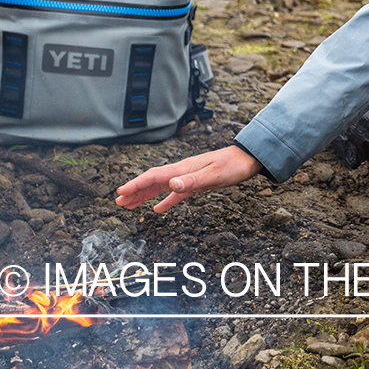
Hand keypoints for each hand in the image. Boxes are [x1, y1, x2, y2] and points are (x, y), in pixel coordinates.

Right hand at [115, 146, 262, 212]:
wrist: (249, 159)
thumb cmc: (234, 165)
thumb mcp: (214, 175)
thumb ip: (193, 181)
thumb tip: (171, 185)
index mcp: (183, 169)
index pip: (154, 176)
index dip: (136, 184)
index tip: (120, 193)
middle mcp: (183, 172)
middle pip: (153, 181)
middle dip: (135, 191)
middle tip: (118, 202)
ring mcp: (189, 177)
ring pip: (161, 187)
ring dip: (145, 196)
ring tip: (130, 205)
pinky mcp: (197, 183)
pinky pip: (175, 194)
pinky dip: (165, 201)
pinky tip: (158, 209)